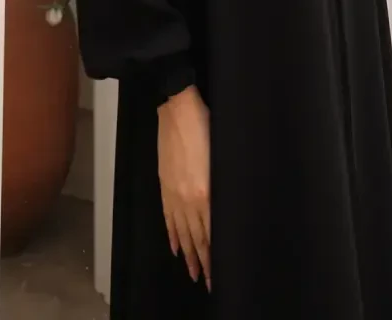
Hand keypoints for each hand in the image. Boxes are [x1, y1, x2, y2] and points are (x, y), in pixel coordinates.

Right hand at [158, 85, 210, 290]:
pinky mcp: (165, 186)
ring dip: (188, 254)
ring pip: (182, 232)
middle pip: (197, 238)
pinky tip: (176, 246)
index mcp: (206, 192)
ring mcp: (174, 193)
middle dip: (203, 262)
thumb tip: (226, 209)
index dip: (214, 255)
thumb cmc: (205, 127)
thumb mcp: (222, 157)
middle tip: (207, 282)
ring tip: (192, 272)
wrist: (178, 110)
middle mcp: (189, 199)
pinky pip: (168, 217)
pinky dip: (172, 234)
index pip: (211, 233)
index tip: (218, 273)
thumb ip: (222, 187)